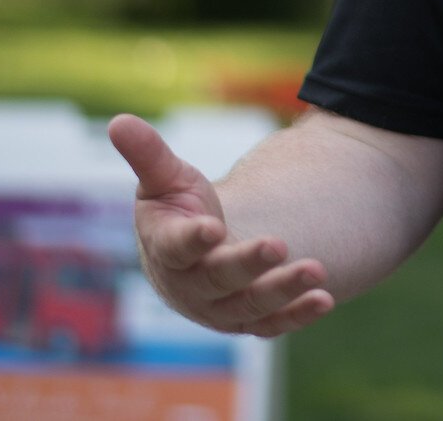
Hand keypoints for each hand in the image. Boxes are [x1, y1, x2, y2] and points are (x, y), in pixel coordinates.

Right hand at [107, 113, 334, 336]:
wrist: (191, 255)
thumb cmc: (177, 210)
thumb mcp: (163, 180)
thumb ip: (147, 154)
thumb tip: (118, 120)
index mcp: (166, 249)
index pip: (176, 248)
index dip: (192, 240)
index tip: (212, 227)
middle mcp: (191, 286)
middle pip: (219, 279)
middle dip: (248, 263)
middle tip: (278, 244)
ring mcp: (220, 307)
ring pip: (250, 305)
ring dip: (284, 290)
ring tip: (317, 271)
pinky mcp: (249, 320)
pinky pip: (272, 322)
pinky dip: (297, 315)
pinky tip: (324, 300)